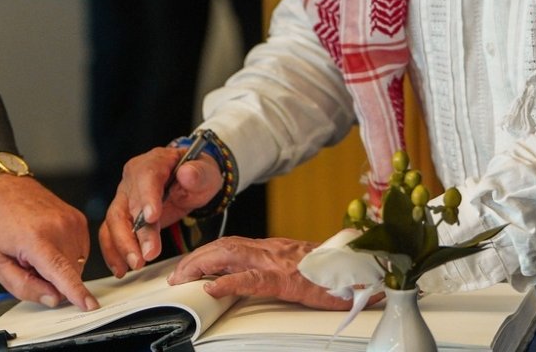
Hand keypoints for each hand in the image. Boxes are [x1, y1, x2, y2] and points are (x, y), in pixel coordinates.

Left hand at [0, 174, 98, 310]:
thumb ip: (24, 286)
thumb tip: (52, 298)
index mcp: (34, 238)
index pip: (61, 271)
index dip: (76, 292)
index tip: (90, 305)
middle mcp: (58, 226)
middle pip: (70, 273)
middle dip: (53, 280)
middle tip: (29, 263)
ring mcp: (71, 220)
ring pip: (77, 264)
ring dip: (61, 266)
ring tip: (36, 250)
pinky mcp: (78, 217)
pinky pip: (80, 250)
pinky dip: (66, 254)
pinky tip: (47, 242)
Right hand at [96, 146, 222, 276]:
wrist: (190, 180)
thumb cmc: (196, 175)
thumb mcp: (206, 172)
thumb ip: (198, 173)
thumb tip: (187, 173)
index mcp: (153, 162)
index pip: (146, 177)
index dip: (147, 198)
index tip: (152, 218)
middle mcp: (133, 179)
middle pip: (126, 205)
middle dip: (134, 233)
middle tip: (147, 255)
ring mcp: (125, 197)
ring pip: (114, 221)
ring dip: (122, 245)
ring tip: (135, 265)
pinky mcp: (123, 215)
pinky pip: (110, 232)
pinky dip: (114, 251)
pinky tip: (121, 267)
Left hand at [168, 237, 354, 308]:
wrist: (360, 269)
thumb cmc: (333, 272)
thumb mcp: (301, 270)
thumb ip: (279, 270)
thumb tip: (255, 279)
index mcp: (272, 249)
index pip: (231, 245)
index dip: (205, 253)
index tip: (186, 266)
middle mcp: (271, 251)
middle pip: (223, 246)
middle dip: (195, 259)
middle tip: (175, 276)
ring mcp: (277, 262)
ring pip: (230, 255)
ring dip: (201, 265)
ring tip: (183, 278)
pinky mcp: (286, 280)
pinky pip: (252, 279)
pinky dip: (228, 282)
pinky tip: (212, 289)